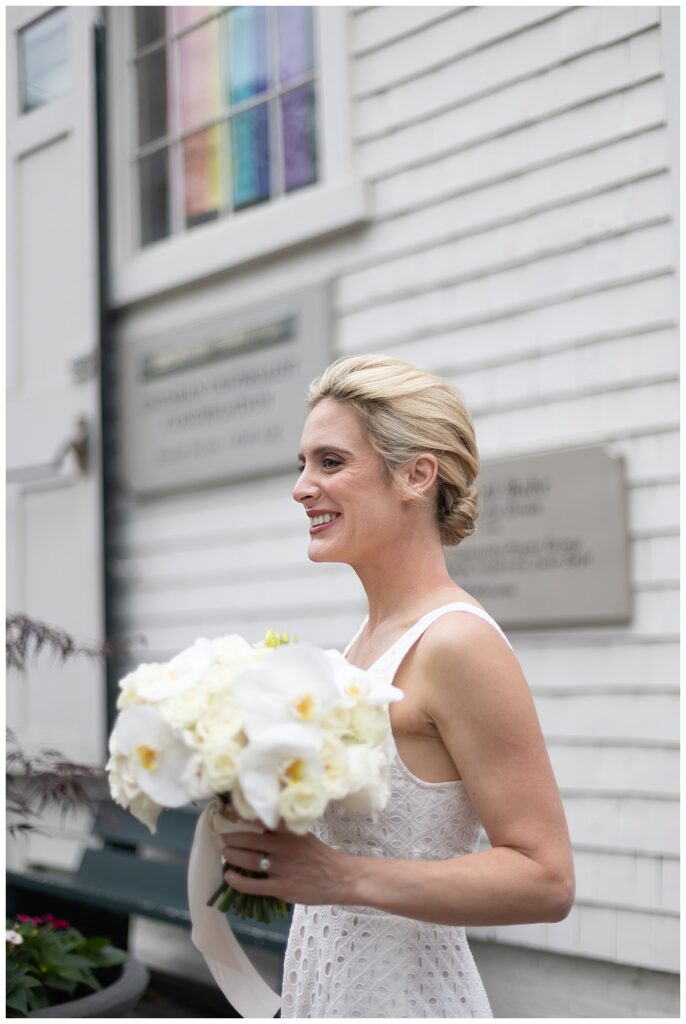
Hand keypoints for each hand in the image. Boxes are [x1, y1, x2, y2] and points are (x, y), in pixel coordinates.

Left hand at [219, 825, 357, 906]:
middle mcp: (283, 847)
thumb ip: (284, 833)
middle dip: (232, 839)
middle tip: (222, 837)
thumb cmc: (320, 856)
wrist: (339, 878)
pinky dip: (239, 881)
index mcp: (289, 833)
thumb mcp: (304, 836)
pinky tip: (229, 877)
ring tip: (224, 854)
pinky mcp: (281, 887)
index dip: (241, 814)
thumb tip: (261, 828)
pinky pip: (254, 885)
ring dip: (233, 856)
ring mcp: (281, 868)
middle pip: (250, 840)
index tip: (227, 810)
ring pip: (249, 861)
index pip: (262, 819)